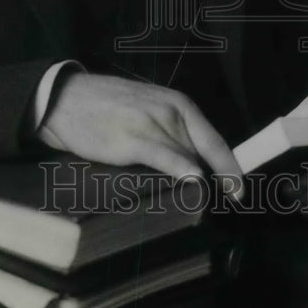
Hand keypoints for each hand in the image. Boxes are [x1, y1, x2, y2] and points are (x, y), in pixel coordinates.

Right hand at [36, 71, 242, 194]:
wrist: (66, 100)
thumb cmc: (107, 107)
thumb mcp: (148, 108)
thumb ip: (172, 130)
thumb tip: (196, 164)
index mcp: (178, 104)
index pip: (215, 140)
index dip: (231, 168)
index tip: (241, 192)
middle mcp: (171, 111)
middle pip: (201, 155)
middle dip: (211, 181)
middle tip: (217, 207)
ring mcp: (152, 124)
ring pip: (187, 159)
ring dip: (197, 184)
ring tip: (201, 207)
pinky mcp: (132, 139)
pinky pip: (166, 157)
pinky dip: (183, 169)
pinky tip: (194, 181)